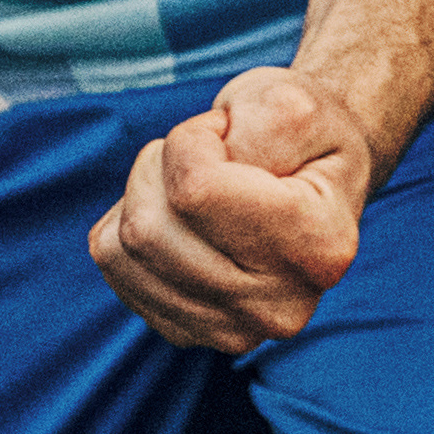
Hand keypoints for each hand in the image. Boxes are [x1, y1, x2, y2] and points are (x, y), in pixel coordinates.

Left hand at [96, 61, 370, 352]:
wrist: (310, 173)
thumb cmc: (300, 133)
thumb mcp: (292, 101)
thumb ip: (253, 131)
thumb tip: (196, 186)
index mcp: (321, 245)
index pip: (195, 190)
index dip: (192, 140)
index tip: (226, 132)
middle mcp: (281, 306)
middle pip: (148, 228)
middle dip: (159, 166)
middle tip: (203, 154)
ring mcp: (234, 331)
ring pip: (122, 247)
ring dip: (142, 193)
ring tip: (189, 182)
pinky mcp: (189, 332)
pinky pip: (113, 264)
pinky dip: (126, 222)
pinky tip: (175, 216)